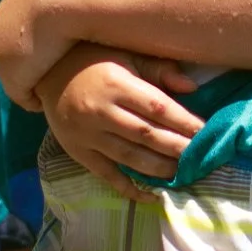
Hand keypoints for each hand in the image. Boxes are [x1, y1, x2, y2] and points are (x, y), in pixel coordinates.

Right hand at [37, 46, 204, 202]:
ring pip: (130, 156)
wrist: (46, 75)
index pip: (156, 106)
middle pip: (146, 134)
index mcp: (115, 83)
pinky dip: (130, 188)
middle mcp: (100, 111)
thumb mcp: (125, 54)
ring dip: (159, 168)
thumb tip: (192, 88)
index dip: (183, 121)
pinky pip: (107, 175)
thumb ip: (158, 70)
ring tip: (183, 173)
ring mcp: (88, 135)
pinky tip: (152, 196)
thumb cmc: (93, 60)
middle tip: (200, 156)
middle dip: (176, 147)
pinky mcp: (79, 153)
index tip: (205, 131)